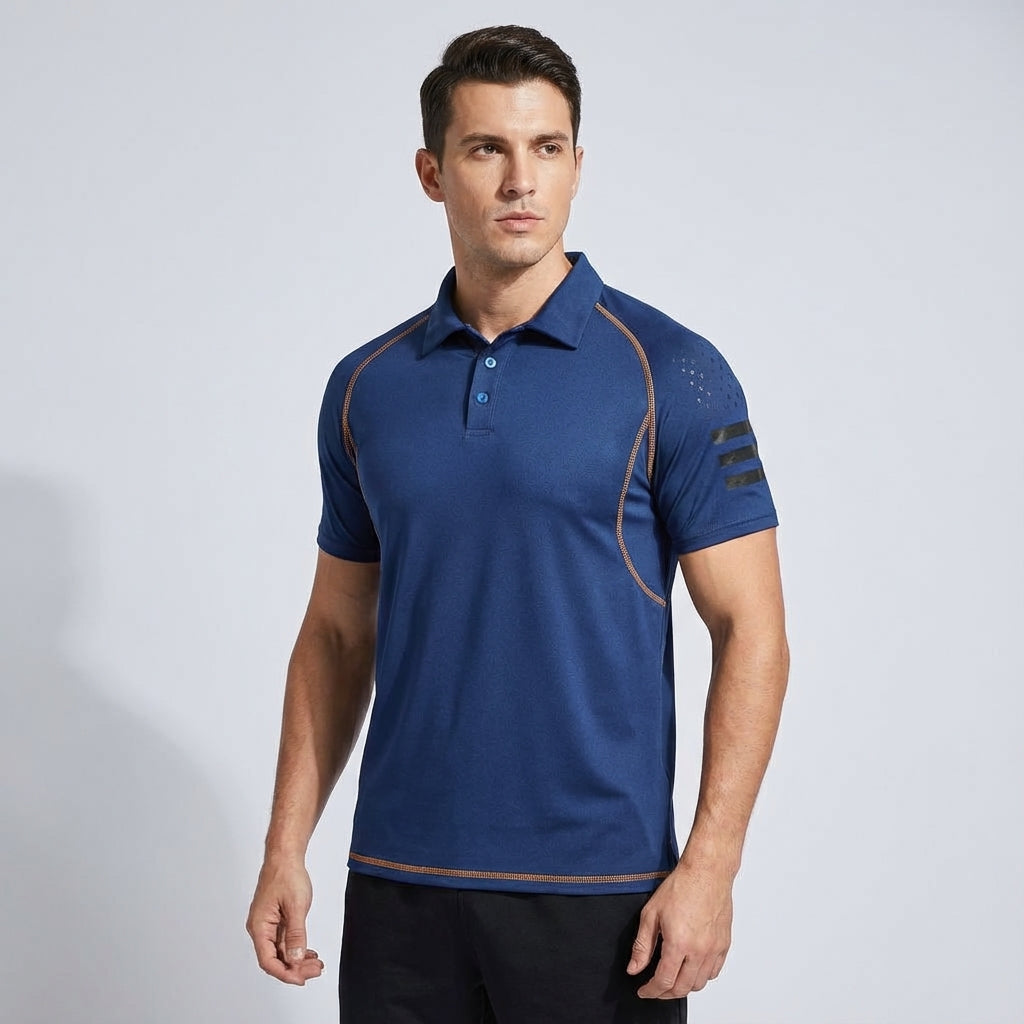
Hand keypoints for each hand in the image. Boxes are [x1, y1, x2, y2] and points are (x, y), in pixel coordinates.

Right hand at [246, 858, 324, 985]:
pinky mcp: (276, 920)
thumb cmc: (286, 875)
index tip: (302, 979)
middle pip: (275, 958)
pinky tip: (309, 952)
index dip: (284, 973)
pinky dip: (297, 948)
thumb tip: (294, 959)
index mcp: (259, 927)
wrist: (285, 856)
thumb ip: (296, 934)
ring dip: (298, 959)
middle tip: (316, 970)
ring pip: (281, 951)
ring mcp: (268, 925)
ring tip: (317, 963)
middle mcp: (260, 928)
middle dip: (295, 968)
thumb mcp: (295, 906)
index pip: (268, 961)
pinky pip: (284, 941)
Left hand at [626, 859, 733, 998]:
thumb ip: (642, 945)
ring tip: (672, 979)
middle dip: (666, 993)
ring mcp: (714, 949)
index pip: (664, 981)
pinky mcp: (724, 944)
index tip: (644, 991)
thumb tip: (634, 968)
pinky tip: (691, 969)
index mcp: (679, 943)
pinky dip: (701, 976)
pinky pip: (714, 972)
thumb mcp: (651, 914)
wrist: (706, 872)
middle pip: (682, 988)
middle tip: (655, 989)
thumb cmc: (681, 886)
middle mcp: (699, 950)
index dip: (651, 991)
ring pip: (699, 983)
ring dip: (684, 986)